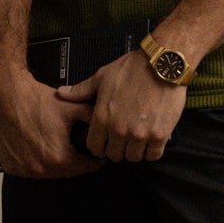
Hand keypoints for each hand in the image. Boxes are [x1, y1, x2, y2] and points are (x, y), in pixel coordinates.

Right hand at [0, 69, 101, 178]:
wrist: (8, 95)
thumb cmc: (36, 101)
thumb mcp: (73, 108)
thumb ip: (94, 119)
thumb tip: (108, 126)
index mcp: (59, 158)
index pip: (87, 167)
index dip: (93, 158)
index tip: (92, 152)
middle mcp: (40, 168)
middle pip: (68, 171)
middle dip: (74, 160)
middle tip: (72, 144)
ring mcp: (23, 169)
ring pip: (48, 172)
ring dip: (54, 162)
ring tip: (53, 143)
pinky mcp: (10, 166)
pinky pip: (29, 170)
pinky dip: (34, 162)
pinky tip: (35, 146)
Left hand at [59, 51, 186, 161]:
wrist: (162, 64)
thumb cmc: (132, 68)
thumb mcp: (102, 77)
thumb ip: (81, 90)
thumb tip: (61, 93)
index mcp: (102, 118)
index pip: (95, 148)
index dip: (100, 146)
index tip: (107, 142)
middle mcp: (120, 130)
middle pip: (115, 156)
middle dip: (118, 149)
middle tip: (124, 140)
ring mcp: (140, 134)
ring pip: (134, 158)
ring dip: (136, 151)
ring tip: (138, 139)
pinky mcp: (159, 135)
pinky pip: (153, 155)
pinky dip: (152, 150)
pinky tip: (152, 139)